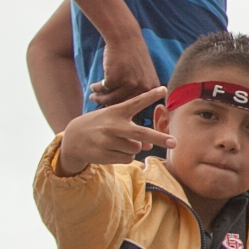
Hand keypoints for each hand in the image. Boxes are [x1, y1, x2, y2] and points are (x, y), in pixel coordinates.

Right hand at [57, 86, 173, 175]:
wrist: (74, 138)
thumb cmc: (100, 126)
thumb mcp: (114, 121)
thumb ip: (133, 130)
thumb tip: (148, 146)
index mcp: (117, 111)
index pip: (136, 102)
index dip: (150, 96)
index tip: (163, 89)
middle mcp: (113, 125)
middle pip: (141, 134)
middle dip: (159, 138)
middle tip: (174, 143)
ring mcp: (108, 140)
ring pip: (136, 149)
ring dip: (134, 148)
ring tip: (119, 143)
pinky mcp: (105, 154)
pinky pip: (128, 159)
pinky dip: (126, 156)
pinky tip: (113, 150)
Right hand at [88, 33, 161, 106]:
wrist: (125, 37)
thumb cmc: (133, 54)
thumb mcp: (144, 73)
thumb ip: (140, 89)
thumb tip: (128, 108)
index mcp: (151, 88)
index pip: (138, 106)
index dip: (126, 109)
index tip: (117, 111)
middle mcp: (142, 88)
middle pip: (123, 104)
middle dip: (109, 105)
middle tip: (99, 104)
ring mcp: (129, 84)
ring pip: (111, 99)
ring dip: (99, 99)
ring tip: (93, 97)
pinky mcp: (114, 79)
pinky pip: (103, 89)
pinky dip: (97, 88)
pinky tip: (93, 87)